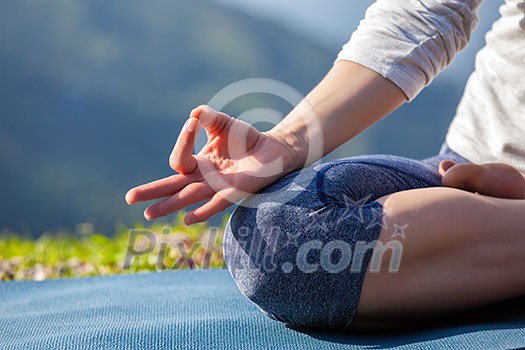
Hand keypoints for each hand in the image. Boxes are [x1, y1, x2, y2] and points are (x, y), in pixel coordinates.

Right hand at [125, 105, 298, 223]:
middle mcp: (204, 179)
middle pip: (173, 187)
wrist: (272, 149)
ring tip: (149, 214)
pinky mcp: (236, 192)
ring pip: (188, 198)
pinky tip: (188, 219)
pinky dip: (203, 211)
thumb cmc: (245, 139)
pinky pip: (217, 203)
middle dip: (152, 192)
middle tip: (129, 198)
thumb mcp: (223, 124)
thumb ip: (208, 117)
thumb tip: (195, 113)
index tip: (194, 122)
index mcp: (198, 165)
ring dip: (169, 206)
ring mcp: (218, 188)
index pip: (179, 160)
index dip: (183, 140)